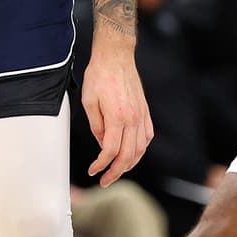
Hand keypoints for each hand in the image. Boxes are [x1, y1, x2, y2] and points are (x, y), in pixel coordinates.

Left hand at [81, 42, 151, 186]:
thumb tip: (102, 143)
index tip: (94, 170)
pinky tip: (133, 152)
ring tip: (118, 170)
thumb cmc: (100, 75)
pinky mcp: (145, 111)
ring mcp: (141, 115)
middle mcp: (133, 118)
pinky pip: (147, 136)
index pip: (111, 150)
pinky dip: (141, 149)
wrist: (116, 56)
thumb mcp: (89, 101)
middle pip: (128, 155)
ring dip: (130, 163)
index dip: (102, 164)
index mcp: (117, 117)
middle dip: (116, 172)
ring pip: (140, 148)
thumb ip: (96, 126)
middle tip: (105, 180)